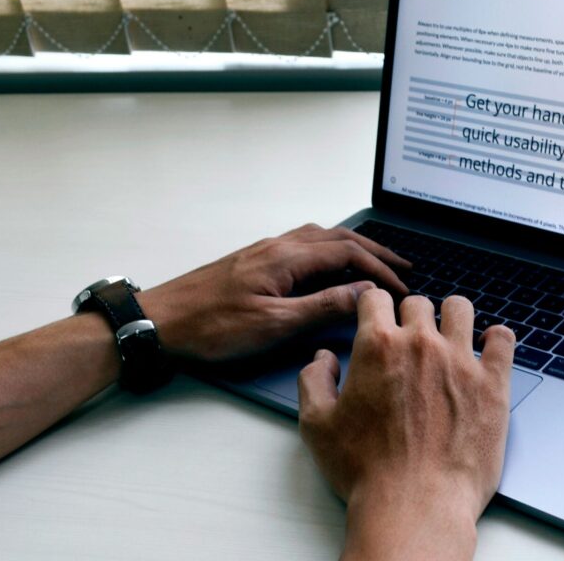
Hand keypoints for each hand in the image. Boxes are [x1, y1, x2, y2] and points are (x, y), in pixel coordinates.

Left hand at [136, 223, 409, 363]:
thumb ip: (322, 306)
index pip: (348, 253)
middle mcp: (278, 247)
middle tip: (403, 267)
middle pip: (339, 239)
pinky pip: (303, 245)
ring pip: (320, 238)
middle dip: (375, 252)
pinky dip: (329, 251)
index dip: (380, 268)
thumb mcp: (275, 324)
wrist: (160, 321)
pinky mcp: (253, 262)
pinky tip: (329, 267)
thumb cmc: (210, 326)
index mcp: (287, 258)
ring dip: (352, 249)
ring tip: (374, 263)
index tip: (403, 286)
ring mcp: (264, 252)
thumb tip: (363, 294)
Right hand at [297, 290, 514, 560]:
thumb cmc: (366, 471)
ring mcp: (461, 361)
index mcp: (377, 346)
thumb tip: (323, 359)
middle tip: (410, 342)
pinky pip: (502, 339)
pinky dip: (495, 339)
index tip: (378, 319)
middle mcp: (420, 344)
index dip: (373, 308)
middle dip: (410, 318)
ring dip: (451, 318)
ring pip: (461, 309)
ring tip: (449, 337)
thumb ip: (314, 382)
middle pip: (418, 304)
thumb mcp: (317, 426)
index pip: (376, 299)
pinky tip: (487, 348)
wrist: (415, 505)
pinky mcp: (493, 383)